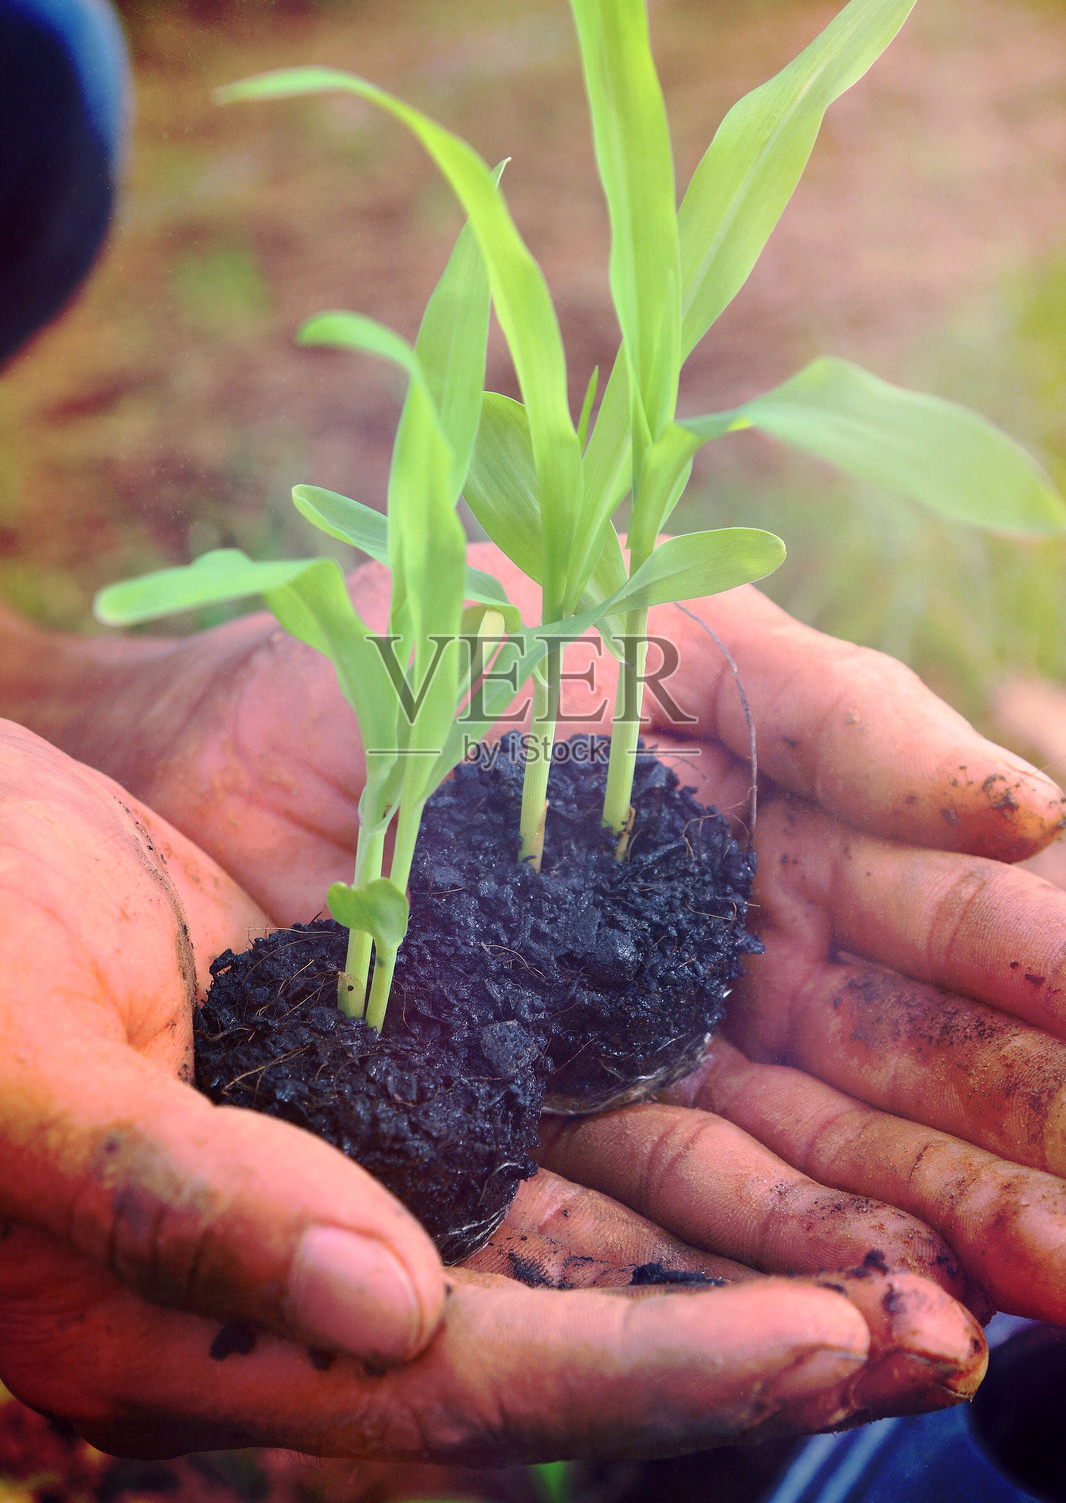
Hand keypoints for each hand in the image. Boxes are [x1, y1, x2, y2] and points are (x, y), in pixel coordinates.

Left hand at [24, 548, 1065, 1331]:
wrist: (244, 718)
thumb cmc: (460, 641)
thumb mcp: (681, 643)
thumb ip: (848, 718)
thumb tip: (1032, 809)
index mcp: (787, 833)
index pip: (943, 922)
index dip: (1034, 974)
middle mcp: (737, 961)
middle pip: (903, 1067)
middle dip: (1013, 1143)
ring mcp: (651, 1057)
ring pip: (816, 1161)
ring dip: (922, 1233)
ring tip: (1028, 1295)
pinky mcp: (546, 1130)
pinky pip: (676, 1207)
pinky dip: (776, 1264)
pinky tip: (875, 1319)